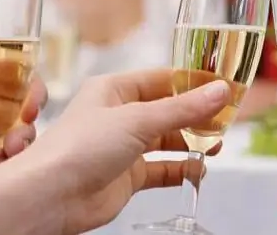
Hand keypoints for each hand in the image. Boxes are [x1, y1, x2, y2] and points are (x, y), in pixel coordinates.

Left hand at [22, 69, 229, 233]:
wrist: (51, 196)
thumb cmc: (79, 147)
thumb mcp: (138, 119)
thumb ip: (183, 109)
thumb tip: (219, 91)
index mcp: (115, 89)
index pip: (162, 80)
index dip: (193, 83)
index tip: (221, 87)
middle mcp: (119, 116)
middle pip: (168, 110)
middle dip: (196, 115)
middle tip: (225, 119)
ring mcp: (123, 147)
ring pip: (167, 140)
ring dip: (192, 142)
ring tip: (216, 145)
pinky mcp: (127, 176)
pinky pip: (161, 169)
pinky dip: (181, 170)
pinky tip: (198, 170)